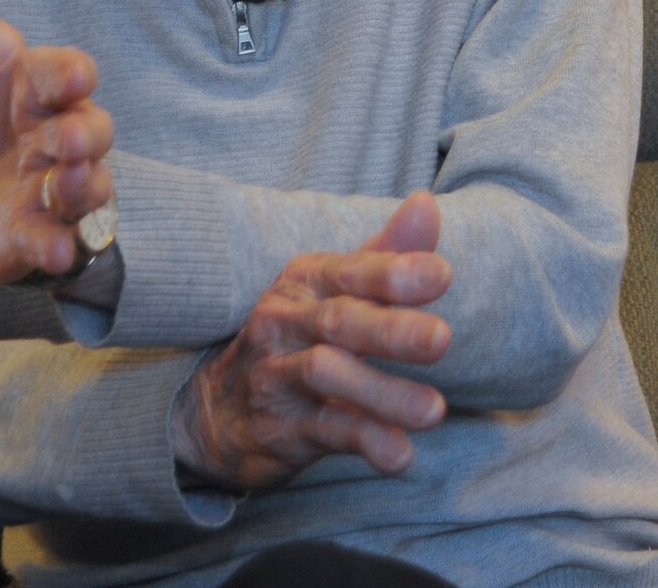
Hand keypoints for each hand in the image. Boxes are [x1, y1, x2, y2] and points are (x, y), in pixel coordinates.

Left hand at [0, 0, 115, 283]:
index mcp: (46, 91)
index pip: (67, 74)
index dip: (71, 75)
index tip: (73, 78)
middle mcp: (62, 139)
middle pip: (93, 133)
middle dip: (85, 135)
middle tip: (68, 138)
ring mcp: (55, 189)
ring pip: (87, 189)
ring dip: (82, 187)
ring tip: (66, 184)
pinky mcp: (37, 234)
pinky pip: (56, 241)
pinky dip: (57, 245)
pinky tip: (55, 250)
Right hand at [174, 191, 452, 490]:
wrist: (215, 410)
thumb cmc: (297, 337)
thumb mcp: (334, 290)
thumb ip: (386, 254)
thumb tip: (427, 203)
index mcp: (307, 281)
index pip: (352, 271)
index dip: (395, 272)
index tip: (442, 274)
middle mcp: (287, 321)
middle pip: (340, 321)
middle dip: (391, 330)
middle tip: (441, 339)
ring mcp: (278, 375)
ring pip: (328, 376)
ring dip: (383, 393)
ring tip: (435, 410)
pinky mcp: (280, 428)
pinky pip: (325, 432)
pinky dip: (364, 441)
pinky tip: (399, 454)